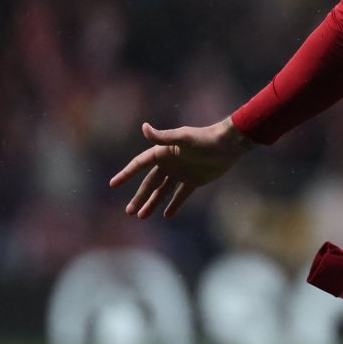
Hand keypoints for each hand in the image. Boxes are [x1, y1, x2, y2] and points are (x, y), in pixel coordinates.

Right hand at [109, 119, 254, 218]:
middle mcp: (169, 163)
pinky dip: (174, 205)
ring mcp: (181, 173)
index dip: (126, 173)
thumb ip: (163, 136)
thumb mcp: (183, 138)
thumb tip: (144, 127)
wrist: (229, 144)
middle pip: (149, 183)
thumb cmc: (206, 138)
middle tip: (129, 212)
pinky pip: (181, 195)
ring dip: (152, 203)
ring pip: (163, 191)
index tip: (113, 184)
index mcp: (163, 152)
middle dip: (139, 197)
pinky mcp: (194, 181)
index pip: (139, 164)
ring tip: (141, 216)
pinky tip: (166, 215)